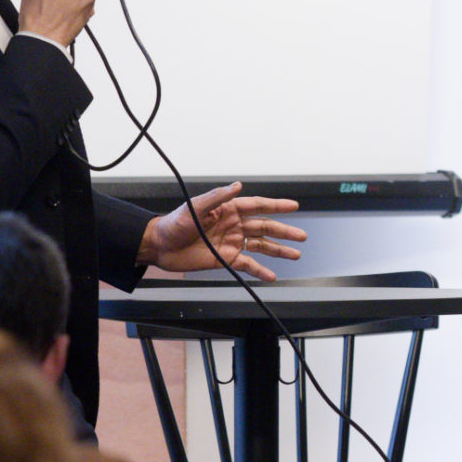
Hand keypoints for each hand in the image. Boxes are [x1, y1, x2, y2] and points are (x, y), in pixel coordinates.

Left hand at [139, 182, 305, 279]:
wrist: (159, 247)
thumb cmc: (173, 224)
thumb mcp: (194, 207)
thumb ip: (217, 197)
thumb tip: (237, 186)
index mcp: (228, 210)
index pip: (258, 206)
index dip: (276, 206)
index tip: (294, 206)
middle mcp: (233, 225)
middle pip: (265, 227)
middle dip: (284, 231)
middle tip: (301, 236)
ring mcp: (231, 243)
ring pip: (261, 246)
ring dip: (278, 251)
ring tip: (295, 255)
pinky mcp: (225, 259)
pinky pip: (247, 265)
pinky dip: (260, 271)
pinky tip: (271, 275)